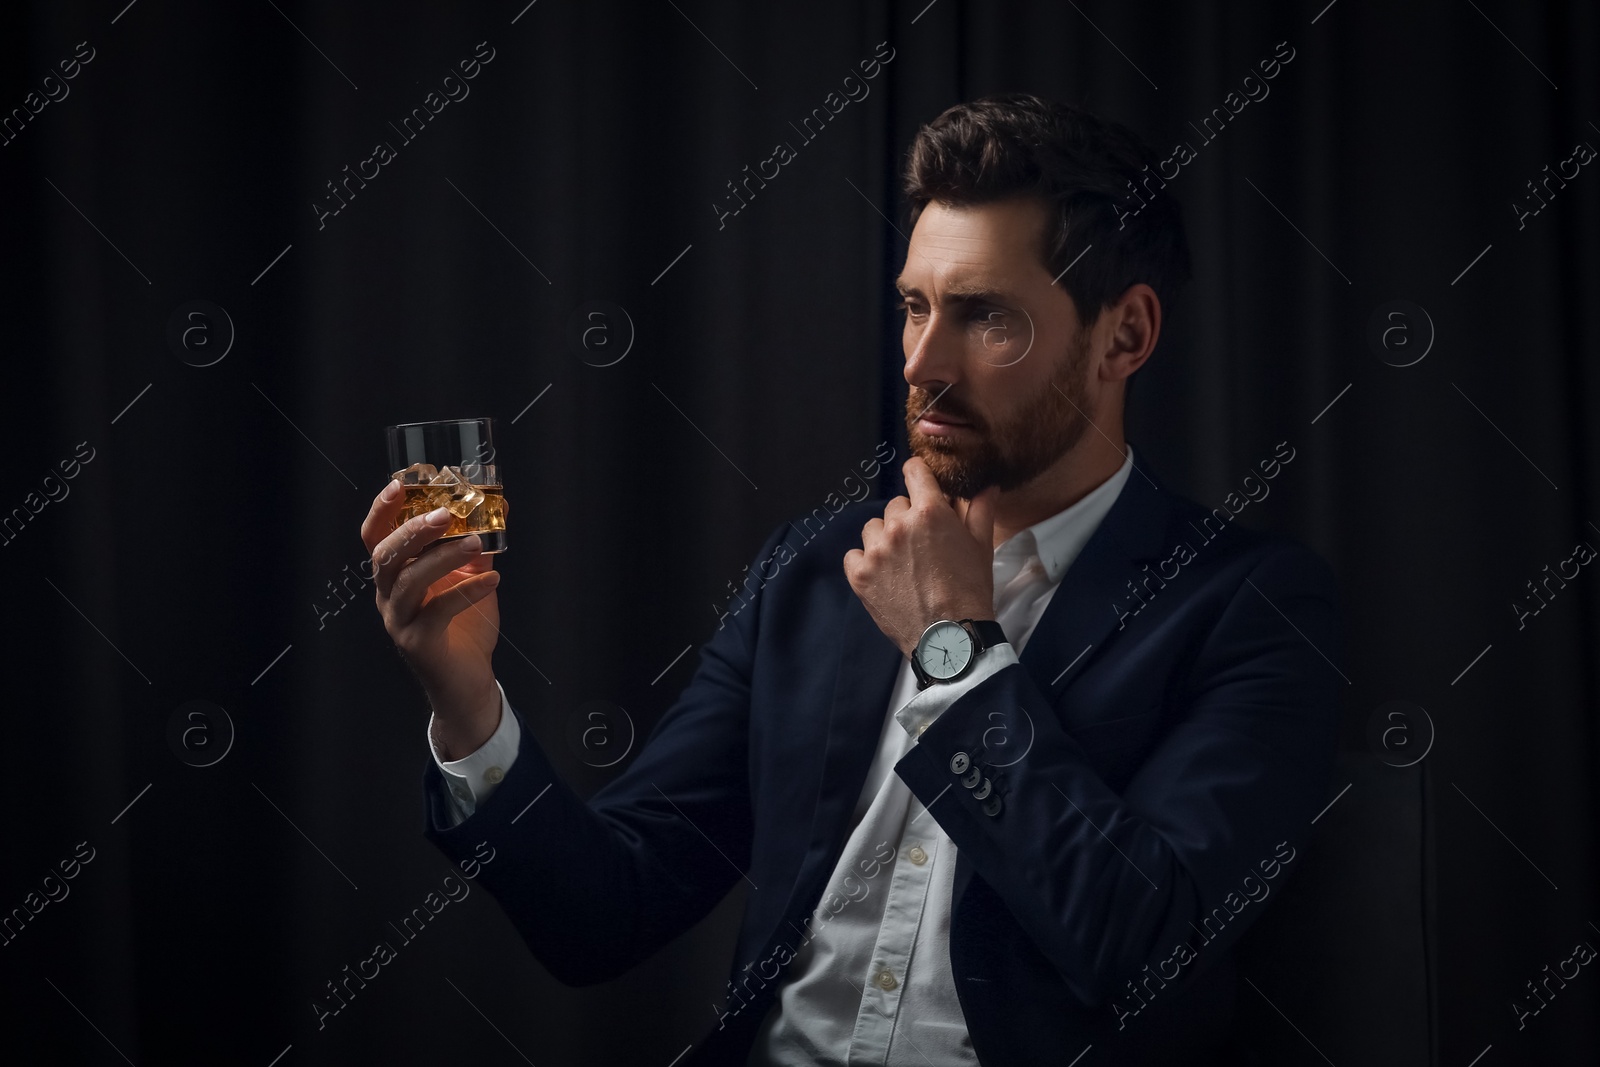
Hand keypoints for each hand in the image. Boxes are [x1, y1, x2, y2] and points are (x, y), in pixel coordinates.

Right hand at [360, 480, 506, 758]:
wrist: (468, 684)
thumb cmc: (465, 628)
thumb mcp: (470, 578)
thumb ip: (475, 545)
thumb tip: (498, 506)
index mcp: (395, 576)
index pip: (376, 537)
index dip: (382, 510)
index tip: (400, 482)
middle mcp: (389, 596)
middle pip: (384, 556)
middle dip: (412, 530)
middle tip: (445, 513)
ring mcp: (400, 620)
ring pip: (408, 580)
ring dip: (442, 557)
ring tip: (475, 542)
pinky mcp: (418, 643)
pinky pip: (437, 611)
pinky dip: (466, 591)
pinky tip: (492, 579)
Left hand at [843, 457, 998, 657]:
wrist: (949, 636)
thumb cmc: (970, 590)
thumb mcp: (981, 546)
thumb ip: (980, 509)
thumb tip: (985, 485)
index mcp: (930, 511)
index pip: (914, 471)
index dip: (918, 476)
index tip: (920, 485)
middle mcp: (898, 525)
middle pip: (896, 505)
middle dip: (908, 517)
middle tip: (922, 544)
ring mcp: (875, 551)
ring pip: (873, 528)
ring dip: (885, 539)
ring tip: (903, 563)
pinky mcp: (860, 575)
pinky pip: (854, 555)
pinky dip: (866, 562)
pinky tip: (884, 576)